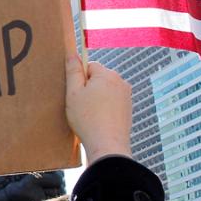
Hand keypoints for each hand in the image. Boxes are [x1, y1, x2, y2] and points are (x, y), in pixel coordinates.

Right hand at [64, 50, 130, 165]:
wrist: (107, 145)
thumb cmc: (88, 120)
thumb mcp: (73, 93)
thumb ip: (73, 71)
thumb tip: (72, 54)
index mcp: (107, 75)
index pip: (90, 65)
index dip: (80, 79)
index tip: (76, 94)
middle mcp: (120, 81)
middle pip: (99, 77)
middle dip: (89, 88)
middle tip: (81, 106)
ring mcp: (126, 96)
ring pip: (105, 90)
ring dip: (97, 98)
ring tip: (90, 115)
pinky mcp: (128, 108)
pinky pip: (112, 102)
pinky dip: (105, 108)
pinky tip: (99, 120)